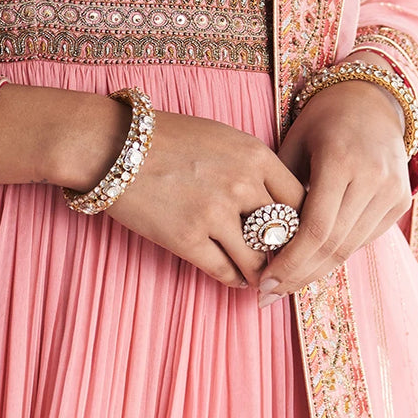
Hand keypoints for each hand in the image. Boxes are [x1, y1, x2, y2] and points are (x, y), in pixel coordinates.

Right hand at [106, 108, 306, 289]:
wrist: (114, 144)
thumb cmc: (169, 139)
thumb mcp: (223, 138)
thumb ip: (255, 167)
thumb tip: (283, 204)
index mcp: (254, 155)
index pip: (301, 200)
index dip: (302, 223)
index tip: (297, 235)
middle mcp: (241, 184)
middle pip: (285, 234)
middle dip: (285, 253)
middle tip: (284, 264)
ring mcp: (214, 213)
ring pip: (258, 261)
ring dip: (260, 272)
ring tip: (260, 275)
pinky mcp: (187, 238)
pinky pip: (225, 272)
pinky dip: (234, 280)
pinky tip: (234, 276)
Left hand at [256, 72, 411, 306]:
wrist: (371, 99)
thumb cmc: (322, 119)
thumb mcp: (294, 143)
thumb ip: (280, 189)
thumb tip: (258, 239)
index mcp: (341, 160)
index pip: (316, 229)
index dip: (290, 262)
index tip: (265, 281)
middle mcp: (372, 178)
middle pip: (334, 245)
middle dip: (299, 275)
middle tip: (268, 294)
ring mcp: (392, 191)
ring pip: (351, 248)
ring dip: (317, 270)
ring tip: (286, 284)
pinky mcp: (401, 200)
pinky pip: (365, 238)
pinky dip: (337, 252)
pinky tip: (312, 262)